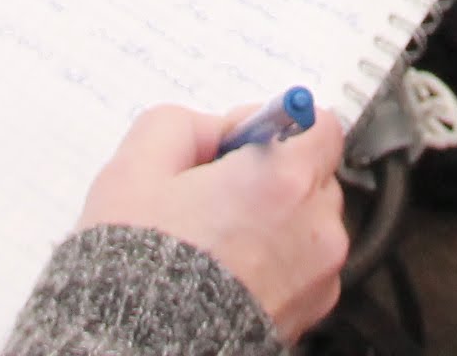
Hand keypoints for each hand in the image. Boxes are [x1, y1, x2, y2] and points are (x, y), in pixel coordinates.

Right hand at [78, 104, 348, 338]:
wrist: (139, 347)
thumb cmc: (139, 266)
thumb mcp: (137, 167)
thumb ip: (184, 125)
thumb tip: (215, 129)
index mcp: (282, 179)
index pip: (319, 124)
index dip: (278, 125)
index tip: (246, 140)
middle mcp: (315, 225)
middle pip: (315, 175)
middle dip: (273, 176)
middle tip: (218, 193)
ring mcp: (318, 276)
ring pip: (310, 224)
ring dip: (277, 223)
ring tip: (218, 240)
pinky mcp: (310, 313)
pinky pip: (304, 269)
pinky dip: (277, 265)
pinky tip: (229, 272)